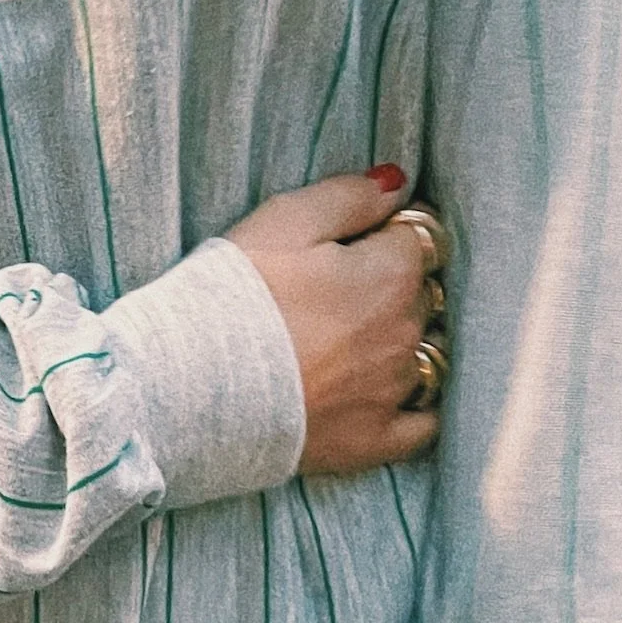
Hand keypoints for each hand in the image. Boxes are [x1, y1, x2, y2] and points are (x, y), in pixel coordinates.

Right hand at [226, 172, 443, 475]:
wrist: (192, 385)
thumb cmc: (234, 293)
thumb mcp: (283, 221)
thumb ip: (349, 196)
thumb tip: (398, 182)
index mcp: (391, 273)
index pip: (420, 237)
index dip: (390, 231)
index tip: (358, 237)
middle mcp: (405, 332)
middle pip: (425, 295)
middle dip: (399, 285)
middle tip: (344, 286)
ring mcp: (393, 390)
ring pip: (429, 352)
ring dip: (408, 340)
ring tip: (357, 338)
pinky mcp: (374, 440)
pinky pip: (424, 423)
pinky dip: (419, 405)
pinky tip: (396, 395)